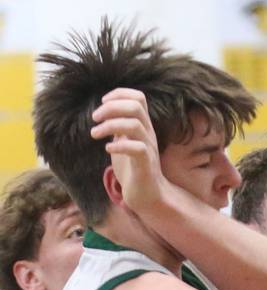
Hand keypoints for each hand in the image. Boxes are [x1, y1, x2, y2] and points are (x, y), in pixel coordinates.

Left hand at [90, 88, 167, 214]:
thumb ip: (117, 127)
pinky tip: (108, 149)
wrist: (147, 195)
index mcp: (143, 126)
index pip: (138, 97)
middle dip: (110, 108)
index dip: (119, 94)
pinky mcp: (146, 164)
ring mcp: (148, 148)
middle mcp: (148, 134)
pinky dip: (119, 146)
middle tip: (95, 118)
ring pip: (134, 125)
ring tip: (94, 134)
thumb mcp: (123, 142)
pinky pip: (137, 148)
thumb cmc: (133, 169)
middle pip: (135, 106)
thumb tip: (104, 112)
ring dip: (109, 126)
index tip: (102, 103)